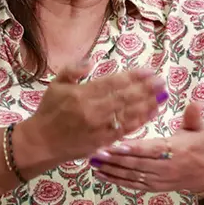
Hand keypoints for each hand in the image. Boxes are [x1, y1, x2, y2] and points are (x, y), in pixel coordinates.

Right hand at [20, 60, 165, 162]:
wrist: (40, 143)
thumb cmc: (49, 111)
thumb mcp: (56, 85)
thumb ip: (73, 70)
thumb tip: (92, 61)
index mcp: (82, 94)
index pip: (113, 83)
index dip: (133, 77)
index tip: (148, 71)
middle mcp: (93, 110)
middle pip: (125, 97)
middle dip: (146, 88)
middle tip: (162, 81)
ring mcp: (99, 127)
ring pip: (129, 113)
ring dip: (148, 103)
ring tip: (163, 95)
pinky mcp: (103, 141)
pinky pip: (126, 130)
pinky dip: (141, 121)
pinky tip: (153, 113)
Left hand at [89, 102, 203, 193]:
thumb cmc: (201, 146)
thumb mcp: (199, 129)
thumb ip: (193, 116)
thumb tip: (194, 102)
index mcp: (175, 150)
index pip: (150, 150)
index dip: (133, 149)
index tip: (116, 145)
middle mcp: (165, 167)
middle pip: (136, 164)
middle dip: (114, 159)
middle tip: (96, 152)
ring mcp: (158, 179)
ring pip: (131, 175)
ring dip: (111, 169)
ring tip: (93, 161)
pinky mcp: (154, 187)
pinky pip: (132, 185)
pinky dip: (116, 180)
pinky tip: (101, 174)